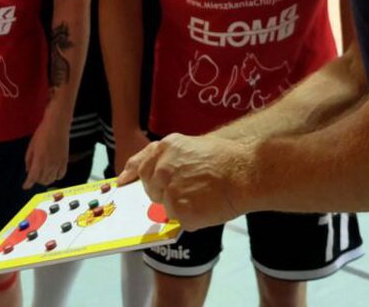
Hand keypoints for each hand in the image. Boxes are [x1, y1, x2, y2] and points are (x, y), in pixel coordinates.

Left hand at [24, 110, 69, 188]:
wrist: (57, 125)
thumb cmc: (41, 133)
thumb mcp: (31, 146)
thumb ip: (29, 160)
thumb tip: (29, 171)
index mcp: (39, 161)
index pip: (32, 178)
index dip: (28, 184)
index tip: (25, 186)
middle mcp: (49, 166)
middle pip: (42, 180)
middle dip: (36, 180)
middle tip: (33, 176)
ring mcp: (58, 164)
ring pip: (51, 180)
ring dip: (45, 180)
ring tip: (42, 175)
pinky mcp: (65, 162)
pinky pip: (61, 175)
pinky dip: (56, 177)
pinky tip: (53, 173)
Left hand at [117, 132, 249, 230]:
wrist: (246, 171)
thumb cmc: (228, 160)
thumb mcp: (194, 147)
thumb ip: (173, 162)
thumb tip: (161, 182)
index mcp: (166, 148)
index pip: (140, 163)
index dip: (131, 173)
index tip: (123, 181)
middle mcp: (162, 168)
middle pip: (151, 189)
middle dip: (163, 194)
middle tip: (188, 192)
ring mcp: (168, 190)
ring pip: (166, 207)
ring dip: (181, 207)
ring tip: (204, 197)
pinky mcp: (178, 211)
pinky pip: (180, 221)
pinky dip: (193, 219)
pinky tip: (207, 207)